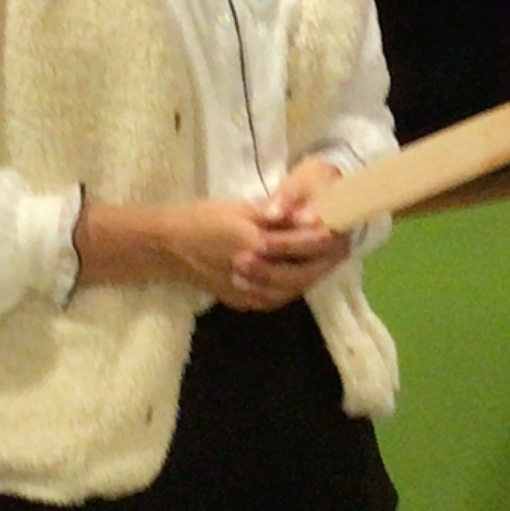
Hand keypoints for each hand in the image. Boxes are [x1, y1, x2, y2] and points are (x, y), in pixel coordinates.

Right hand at [80, 198, 337, 311]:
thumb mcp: (237, 209)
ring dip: (311, 276)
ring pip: (289, 291)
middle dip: (324, 262)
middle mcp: (252, 273)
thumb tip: (306, 215)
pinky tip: (302, 276)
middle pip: (300, 275)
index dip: (322, 237)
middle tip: (342, 248)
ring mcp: (245, 292)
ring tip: (328, 261)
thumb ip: (273, 216)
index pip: (298, 244)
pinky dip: (291, 288)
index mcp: (252, 244)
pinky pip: (274, 299)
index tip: (340, 227)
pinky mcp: (240, 301)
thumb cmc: (200, 218)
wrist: (167, 247)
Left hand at [237, 159, 352, 304]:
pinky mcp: (301, 281)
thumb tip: (273, 214)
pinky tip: (239, 283)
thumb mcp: (303, 181)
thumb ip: (288, 197)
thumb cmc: (312, 185)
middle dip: (269, 269)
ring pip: (291, 288)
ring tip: (235, 274)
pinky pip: (282, 296)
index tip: (259, 240)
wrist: (320, 197)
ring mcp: (316, 273)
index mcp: (338, 232)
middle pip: (302, 274)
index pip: (315, 243)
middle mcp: (330, 258)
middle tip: (239, 260)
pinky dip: (260, 293)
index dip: (287, 244)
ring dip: (262, 284)